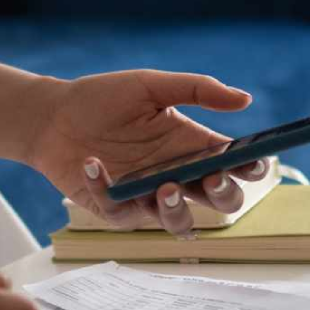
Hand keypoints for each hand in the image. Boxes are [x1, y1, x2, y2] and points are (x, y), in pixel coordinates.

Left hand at [24, 70, 272, 238]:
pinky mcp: (114, 208)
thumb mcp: (150, 86)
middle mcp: (176, 175)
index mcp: (192, 145)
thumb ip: (196, 90)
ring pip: (179, 223)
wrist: (53, 114)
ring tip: (165, 187)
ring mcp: (147, 196)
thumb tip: (245, 99)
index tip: (255, 162)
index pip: (234, 163)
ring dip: (178, 212)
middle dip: (224, 195)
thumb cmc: (104, 98)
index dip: (252, 168)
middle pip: (218, 200)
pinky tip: (94, 164)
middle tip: (213, 178)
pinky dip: (107, 189)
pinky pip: (121, 213)